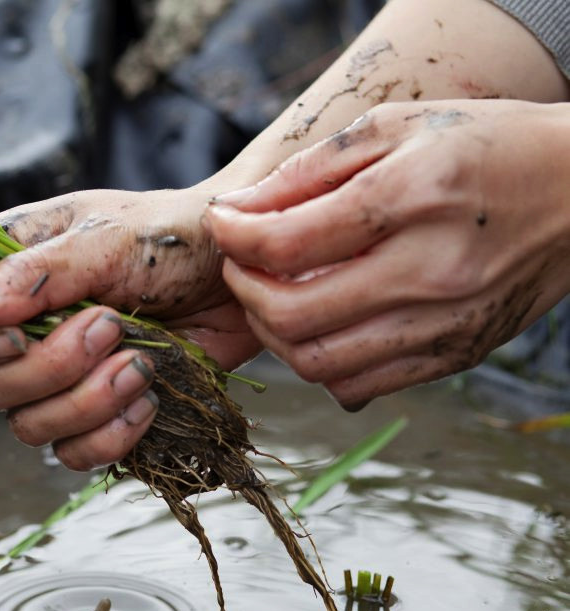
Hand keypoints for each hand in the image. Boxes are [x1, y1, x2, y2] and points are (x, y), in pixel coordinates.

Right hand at [0, 187, 260, 469]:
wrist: (241, 272)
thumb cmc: (173, 236)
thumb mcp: (104, 237)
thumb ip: (33, 274)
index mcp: (6, 275)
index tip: (14, 337)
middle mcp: (21, 330)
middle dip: (49, 369)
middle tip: (108, 325)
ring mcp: (59, 378)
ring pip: (29, 427)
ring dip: (86, 402)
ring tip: (140, 361)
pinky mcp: (99, 413)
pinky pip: (75, 454)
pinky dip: (112, 435)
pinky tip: (148, 398)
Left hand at [209, 99, 569, 409]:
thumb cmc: (484, 147)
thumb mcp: (396, 128)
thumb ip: (308, 171)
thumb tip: (237, 211)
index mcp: (412, 199)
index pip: (286, 244)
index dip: (233, 239)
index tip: (223, 224)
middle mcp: (431, 271)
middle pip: (292, 316)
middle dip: (244, 293)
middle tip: (243, 266)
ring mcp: (446, 323)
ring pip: (319, 364)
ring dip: (275, 335)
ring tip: (274, 297)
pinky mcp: (456, 354)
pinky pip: (361, 385)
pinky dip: (321, 363)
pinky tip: (321, 325)